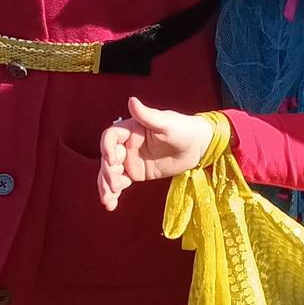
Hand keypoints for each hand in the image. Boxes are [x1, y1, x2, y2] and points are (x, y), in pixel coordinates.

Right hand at [98, 97, 214, 207]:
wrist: (198, 146)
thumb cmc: (183, 129)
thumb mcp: (166, 123)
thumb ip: (148, 115)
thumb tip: (131, 100)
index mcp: (131, 129)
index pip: (111, 137)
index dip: (107, 147)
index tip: (112, 160)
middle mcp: (126, 144)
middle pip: (108, 158)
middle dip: (108, 172)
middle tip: (115, 185)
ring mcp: (130, 160)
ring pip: (110, 173)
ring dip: (106, 186)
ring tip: (107, 201)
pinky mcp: (136, 173)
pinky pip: (120, 183)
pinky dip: (114, 194)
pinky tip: (111, 205)